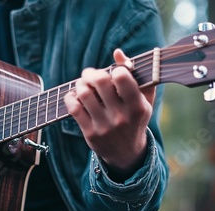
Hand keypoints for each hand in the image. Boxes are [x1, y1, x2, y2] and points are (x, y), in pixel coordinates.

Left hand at [64, 49, 155, 177]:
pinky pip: (73, 108)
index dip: (114, 70)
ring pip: (84, 93)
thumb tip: (117, 52)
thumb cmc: (135, 118)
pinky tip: (75, 97)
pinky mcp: (89, 133)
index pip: (121, 76)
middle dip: (91, 73)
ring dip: (80, 84)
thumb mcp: (143, 99)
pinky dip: (71, 97)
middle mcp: (121, 116)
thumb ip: (136, 74)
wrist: (126, 153)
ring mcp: (104, 126)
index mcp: (137, 106)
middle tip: (90, 75)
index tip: (112, 74)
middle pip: (99, 81)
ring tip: (83, 86)